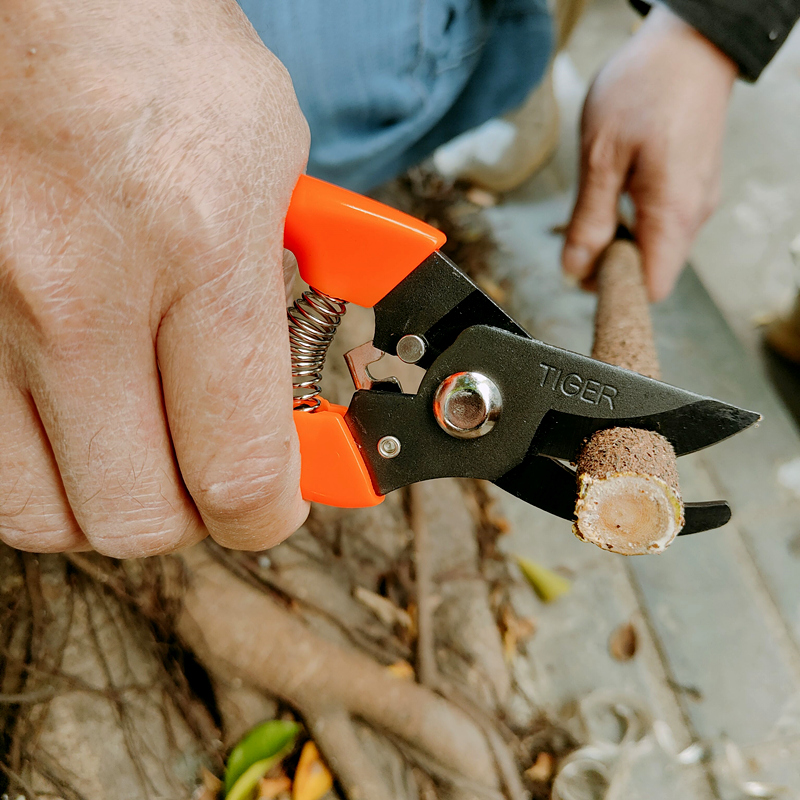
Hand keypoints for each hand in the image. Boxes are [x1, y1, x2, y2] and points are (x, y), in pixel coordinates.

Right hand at [0, 0, 309, 555]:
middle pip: (139, 517)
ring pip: (45, 511)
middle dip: (195, 512)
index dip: (271, 513)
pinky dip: (40, 462)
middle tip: (214, 470)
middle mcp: (78, 292)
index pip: (240, 469)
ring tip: (144, 444)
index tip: (280, 502)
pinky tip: (74, 412)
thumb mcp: (274, 171)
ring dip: (110, 497)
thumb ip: (286, 300)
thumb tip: (296, 400)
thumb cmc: (162, 60)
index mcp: (197, 249)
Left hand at [562, 6, 737, 300]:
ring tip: (595, 209)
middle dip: (610, 266)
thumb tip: (574, 268)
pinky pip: (662, 224)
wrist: (690, 42)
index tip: (582, 276)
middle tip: (579, 237)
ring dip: (620, 242)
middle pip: (651, 272)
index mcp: (672, 214)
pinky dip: (633, 223)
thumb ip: (588, 219)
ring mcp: (696, 201)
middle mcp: (693, 215)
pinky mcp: (692, 187)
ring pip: (655, 248)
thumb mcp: (601, 156)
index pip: (650, 288)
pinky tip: (615, 194)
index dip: (614, 291)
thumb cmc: (645, 88)